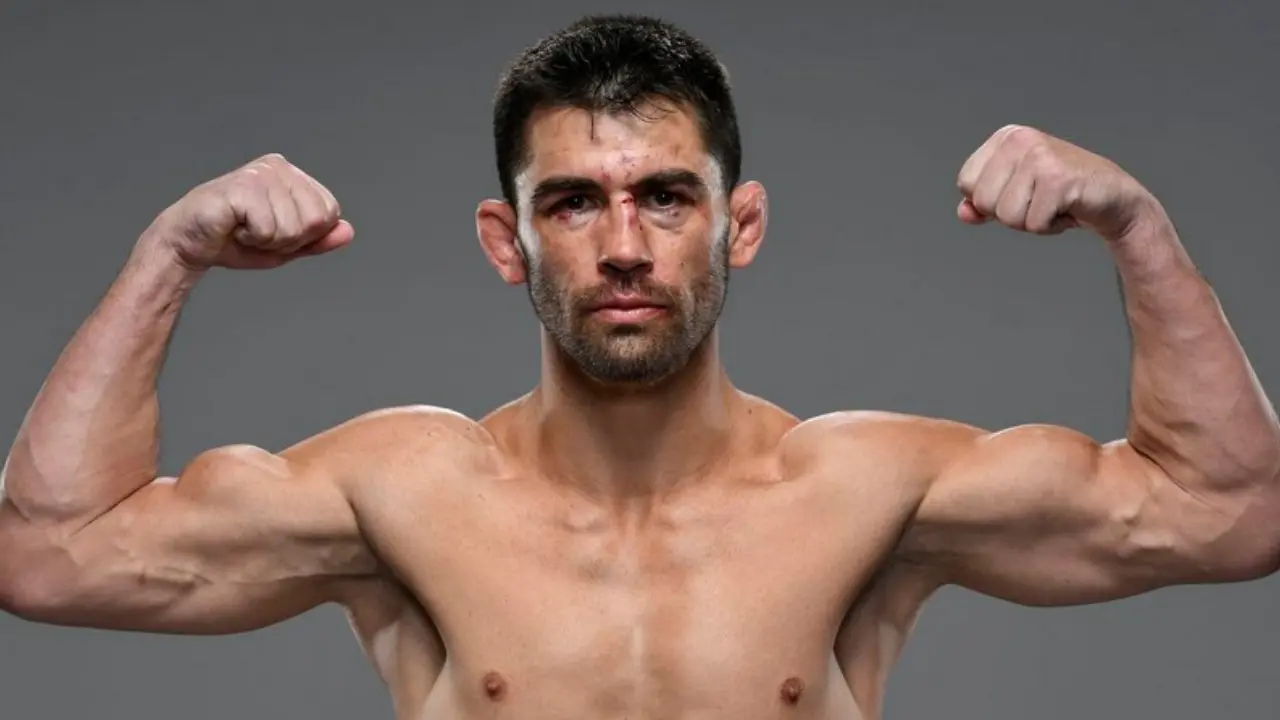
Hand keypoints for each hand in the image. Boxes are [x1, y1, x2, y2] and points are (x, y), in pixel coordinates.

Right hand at [146, 154, 353, 269]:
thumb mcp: (286, 246)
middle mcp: (279, 167)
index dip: (306, 236)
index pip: (329, 213)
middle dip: (289, 240)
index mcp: (292, 175)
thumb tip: (348, 231)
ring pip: (294, 227)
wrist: (190, 243)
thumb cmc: (235, 240)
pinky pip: (269, 229)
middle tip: (258, 232)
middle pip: (317, 220)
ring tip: (244, 229)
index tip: (275, 232)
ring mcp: (260, 173)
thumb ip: (318, 240)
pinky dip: (252, 239)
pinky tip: (234, 227)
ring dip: (267, 240)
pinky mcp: (243, 186)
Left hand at [956, 125, 1154, 240]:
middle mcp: (1021, 139)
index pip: (966, 182)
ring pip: (1007, 216)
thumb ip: (983, 204)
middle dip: (1011, 213)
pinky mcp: (1059, 179)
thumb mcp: (1015, 194)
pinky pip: (1033, 224)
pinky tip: (1068, 208)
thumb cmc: (1061, 194)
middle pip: (984, 201)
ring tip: (1054, 203)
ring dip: (1032, 221)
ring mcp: (1040, 156)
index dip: (988, 200)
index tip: (1019, 192)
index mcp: (1006, 137)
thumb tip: (964, 213)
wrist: (1113, 198)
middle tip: (1040, 200)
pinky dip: (1051, 227)